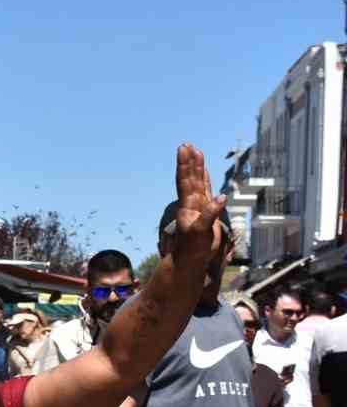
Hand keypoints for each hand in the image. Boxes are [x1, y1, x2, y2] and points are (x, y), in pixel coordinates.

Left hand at [166, 143, 227, 262]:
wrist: (190, 260)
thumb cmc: (193, 249)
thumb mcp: (201, 232)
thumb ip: (210, 215)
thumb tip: (221, 198)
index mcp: (188, 206)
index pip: (186, 181)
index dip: (186, 166)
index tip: (185, 150)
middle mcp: (191, 203)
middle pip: (190, 178)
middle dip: (189, 162)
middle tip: (186, 145)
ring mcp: (198, 207)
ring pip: (197, 183)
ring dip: (196, 168)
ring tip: (195, 152)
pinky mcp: (205, 212)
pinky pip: (206, 191)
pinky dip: (205, 180)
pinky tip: (205, 172)